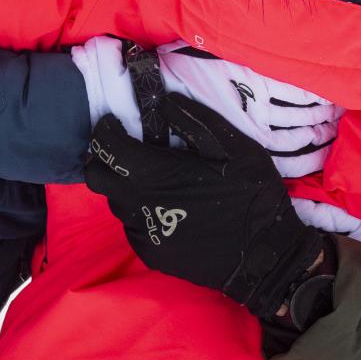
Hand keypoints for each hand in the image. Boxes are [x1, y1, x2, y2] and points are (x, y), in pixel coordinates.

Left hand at [82, 97, 325, 320]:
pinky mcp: (150, 252)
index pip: (106, 148)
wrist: (263, 258)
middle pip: (97, 178)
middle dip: (105, 161)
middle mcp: (138, 204)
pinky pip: (133, 225)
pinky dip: (142, 212)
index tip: (115, 124)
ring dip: (127, 187)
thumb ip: (194, 121)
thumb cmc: (251, 196)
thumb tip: (163, 101)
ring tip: (157, 182)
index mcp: (154, 174)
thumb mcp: (234, 148)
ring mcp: (142, 231)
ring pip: (116, 202)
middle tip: (127, 153)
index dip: (105, 132)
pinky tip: (170, 209)